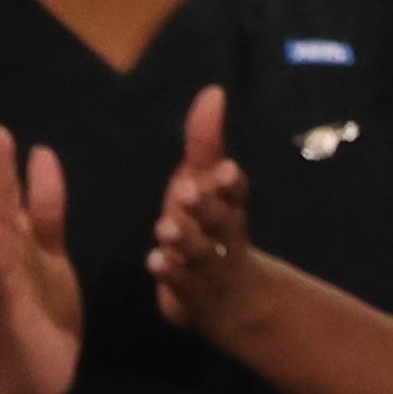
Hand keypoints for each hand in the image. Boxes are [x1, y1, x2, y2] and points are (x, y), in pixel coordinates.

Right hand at [0, 123, 87, 393]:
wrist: (33, 370)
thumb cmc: (41, 306)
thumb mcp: (48, 248)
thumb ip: (45, 205)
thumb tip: (40, 153)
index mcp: (15, 237)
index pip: (8, 192)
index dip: (1, 160)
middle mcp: (3, 252)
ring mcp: (5, 276)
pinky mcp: (13, 303)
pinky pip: (4, 270)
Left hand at [133, 87, 265, 338]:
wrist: (232, 300)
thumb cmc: (209, 229)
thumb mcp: (204, 183)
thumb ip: (205, 142)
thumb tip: (213, 92)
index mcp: (228, 208)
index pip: (236, 194)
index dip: (230, 184)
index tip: (225, 170)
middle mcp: (225, 240)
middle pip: (223, 224)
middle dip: (208, 208)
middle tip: (189, 192)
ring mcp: (213, 272)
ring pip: (204, 257)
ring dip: (187, 242)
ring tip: (165, 228)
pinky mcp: (196, 301)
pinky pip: (186, 290)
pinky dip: (173, 277)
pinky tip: (156, 263)